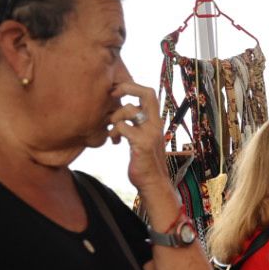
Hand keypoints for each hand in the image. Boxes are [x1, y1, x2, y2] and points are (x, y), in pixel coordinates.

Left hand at [107, 81, 169, 195]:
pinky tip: (114, 142)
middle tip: (112, 95)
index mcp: (156, 121)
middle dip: (126, 88)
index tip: (117, 92)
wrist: (153, 183)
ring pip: (129, 109)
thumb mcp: (143, 138)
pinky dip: (113, 132)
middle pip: (146, 93)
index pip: (149, 93)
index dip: (132, 86)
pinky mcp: (142, 143)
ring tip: (112, 130)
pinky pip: (122, 127)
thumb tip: (121, 112)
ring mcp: (150, 133)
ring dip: (114, 117)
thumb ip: (137, 124)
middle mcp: (156, 123)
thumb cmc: (145, 161)